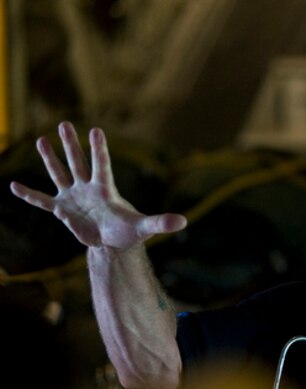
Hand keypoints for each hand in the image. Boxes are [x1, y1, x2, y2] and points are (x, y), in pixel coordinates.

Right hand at [9, 121, 186, 249]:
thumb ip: (161, 223)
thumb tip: (183, 222)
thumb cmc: (129, 231)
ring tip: (41, 140)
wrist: (114, 242)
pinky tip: (13, 186)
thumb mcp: (145, 228)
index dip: (99, 149)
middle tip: (63, 123)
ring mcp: (74, 197)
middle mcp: (88, 189)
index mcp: (106, 190)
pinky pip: (42, 201)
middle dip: (70, 145)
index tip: (95, 130)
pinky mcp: (63, 210)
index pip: (102, 165)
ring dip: (50, 159)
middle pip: (78, 163)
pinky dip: (29, 195)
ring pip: (60, 174)